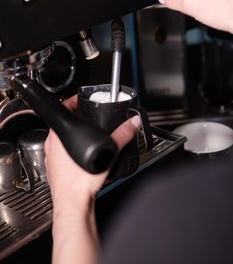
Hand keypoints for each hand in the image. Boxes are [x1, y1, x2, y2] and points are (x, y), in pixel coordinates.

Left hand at [44, 96, 140, 211]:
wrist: (73, 205)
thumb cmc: (80, 182)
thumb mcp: (106, 153)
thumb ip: (122, 135)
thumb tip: (132, 123)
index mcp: (58, 135)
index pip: (63, 107)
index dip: (74, 101)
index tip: (82, 100)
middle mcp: (51, 143)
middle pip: (64, 123)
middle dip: (77, 118)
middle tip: (89, 117)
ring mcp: (51, 156)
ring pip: (61, 138)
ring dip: (73, 134)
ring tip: (88, 135)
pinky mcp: (54, 168)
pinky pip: (61, 153)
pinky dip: (70, 149)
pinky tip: (82, 155)